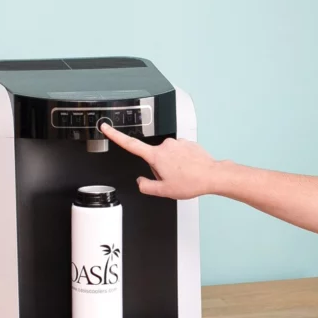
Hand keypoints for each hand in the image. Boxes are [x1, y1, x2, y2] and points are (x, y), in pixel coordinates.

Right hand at [99, 123, 218, 199]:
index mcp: (156, 156)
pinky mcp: (188, 142)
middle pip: (153, 157)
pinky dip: (182, 161)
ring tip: (183, 174)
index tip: (106, 127)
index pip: (130, 144)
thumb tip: (141, 181)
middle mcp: (166, 145)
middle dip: (159, 167)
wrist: (212, 175)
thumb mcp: (163, 191)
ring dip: (172, 164)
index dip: (115, 135)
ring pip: (167, 155)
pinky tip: (189, 169)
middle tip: (172, 177)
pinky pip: (179, 152)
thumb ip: (146, 186)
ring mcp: (178, 143)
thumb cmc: (191, 182)